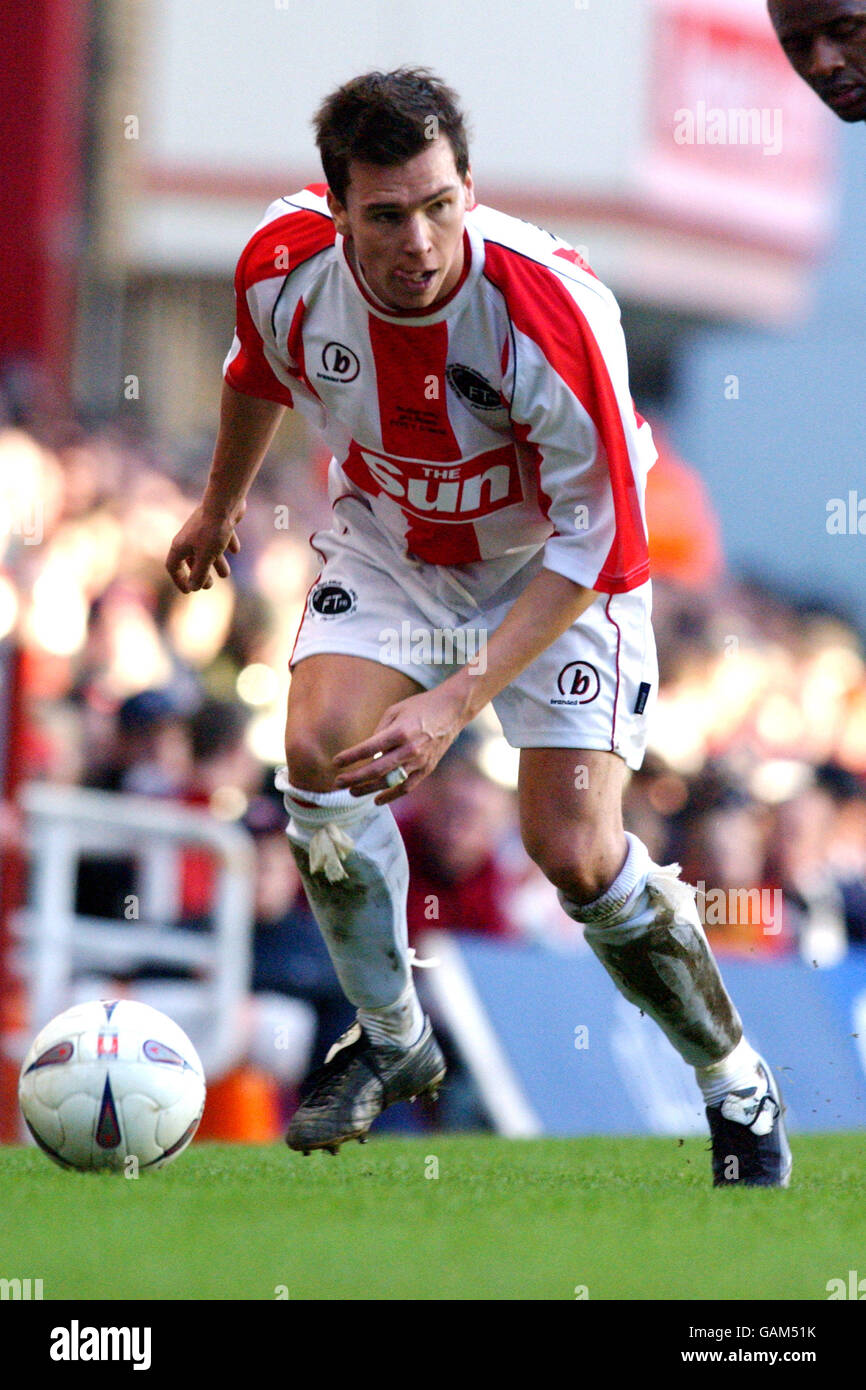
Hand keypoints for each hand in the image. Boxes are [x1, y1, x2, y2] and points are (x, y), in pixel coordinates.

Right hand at [165, 501, 244, 592]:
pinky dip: (226, 544)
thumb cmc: (212, 531)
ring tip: (225, 574)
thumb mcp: (206, 557)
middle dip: (200, 573)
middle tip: (209, 585)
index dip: (179, 580)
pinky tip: (236, 550)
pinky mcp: (216, 522)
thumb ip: (199, 574)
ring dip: (215, 563)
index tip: (189, 591)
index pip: (173, 567)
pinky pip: (219, 536)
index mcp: (180, 546)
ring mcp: (201, 529)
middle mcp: (188, 537)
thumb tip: (194, 588)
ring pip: (206, 549)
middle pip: (191, 560)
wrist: (224, 503)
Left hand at [333, 683, 470, 803]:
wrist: (452, 711)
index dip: (350, 757)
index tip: (335, 762)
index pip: (369, 748)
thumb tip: (366, 751)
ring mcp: (420, 761)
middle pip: (376, 769)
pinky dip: (391, 795)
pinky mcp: (427, 768)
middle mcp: (410, 749)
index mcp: (400, 732)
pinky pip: (407, 787)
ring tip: (352, 792)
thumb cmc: (420, 707)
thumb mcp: (395, 710)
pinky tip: (377, 800)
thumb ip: (379, 731)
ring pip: (390, 782)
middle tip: (338, 782)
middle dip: (355, 777)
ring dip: (368, 789)